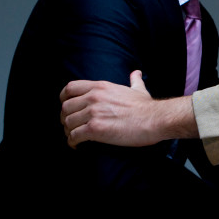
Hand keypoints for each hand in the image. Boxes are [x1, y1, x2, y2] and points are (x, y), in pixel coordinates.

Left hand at [60, 72, 193, 146]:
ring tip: (74, 137)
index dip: (64, 98)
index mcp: (101, 86)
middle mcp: (94, 97)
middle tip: (70, 126)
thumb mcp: (139, 90)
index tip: (66, 107)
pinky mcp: (95, 129)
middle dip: (65, 118)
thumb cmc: (147, 107)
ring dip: (68, 131)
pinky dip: (72, 142)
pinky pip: (74, 135)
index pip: (70, 88)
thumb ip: (134, 81)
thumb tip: (137, 73)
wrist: (154, 119)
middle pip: (66, 107)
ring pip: (68, 122)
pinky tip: (76, 145)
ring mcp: (93, 112)